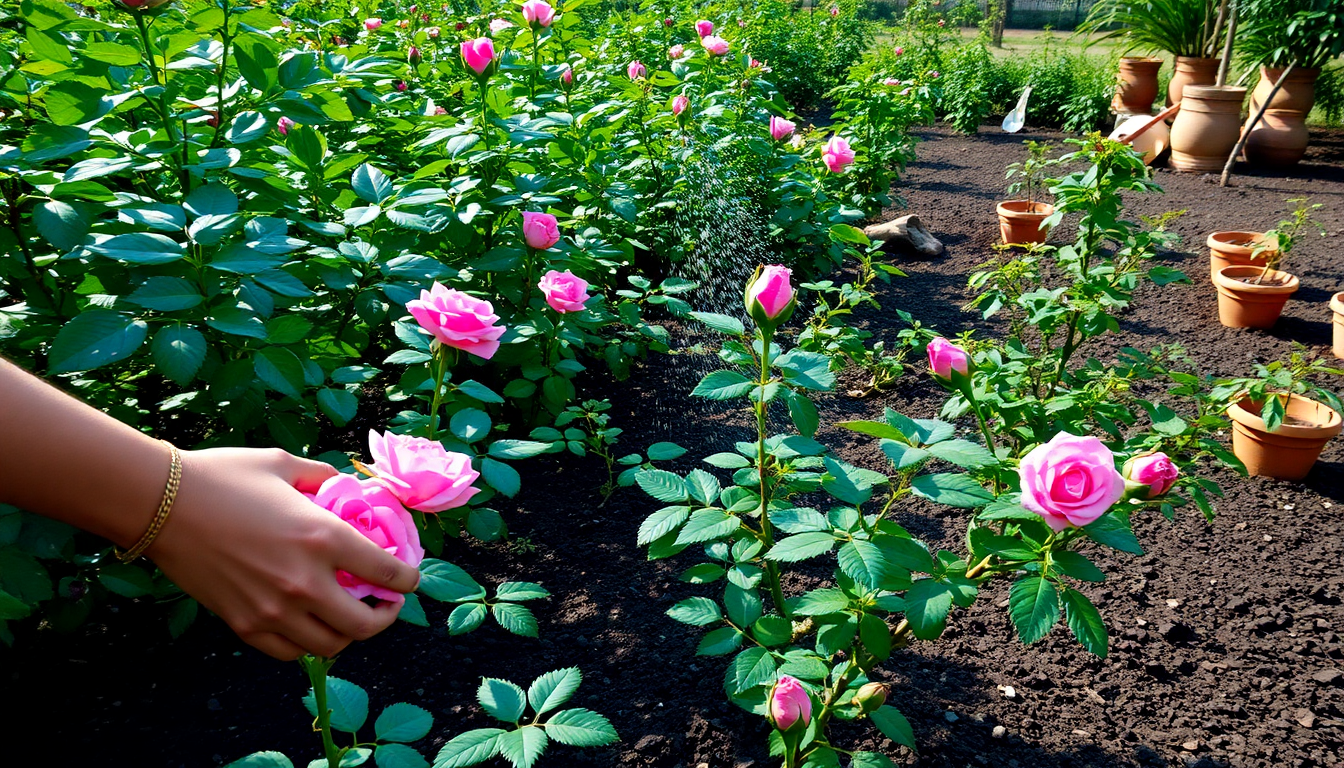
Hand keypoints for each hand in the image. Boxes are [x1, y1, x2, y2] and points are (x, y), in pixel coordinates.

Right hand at [146, 447, 420, 659]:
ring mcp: (274, 610)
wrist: (161, 503)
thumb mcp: (286, 465)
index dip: (408, 579)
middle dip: (385, 616)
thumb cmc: (225, 476)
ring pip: (331, 646)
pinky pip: (290, 653)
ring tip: (348, 615)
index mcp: (324, 538)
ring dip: (348, 634)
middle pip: (366, 625)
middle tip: (385, 603)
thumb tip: (348, 488)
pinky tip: (310, 625)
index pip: (388, 573)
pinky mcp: (244, 625)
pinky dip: (307, 644)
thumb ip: (325, 478)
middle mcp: (305, 582)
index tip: (408, 578)